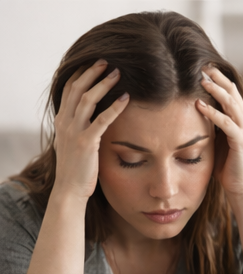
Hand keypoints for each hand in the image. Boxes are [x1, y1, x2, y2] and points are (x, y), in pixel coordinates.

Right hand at [52, 60, 129, 200]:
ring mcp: (74, 131)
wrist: (70, 189)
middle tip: (106, 61)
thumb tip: (90, 119)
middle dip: (91, 72)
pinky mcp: (86, 142)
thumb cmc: (77, 168)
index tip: (92, 63)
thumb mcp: (73, 143)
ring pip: (87, 99)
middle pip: (76, 88)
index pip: (68, 89)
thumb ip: (78, 128)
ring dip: (103, 84)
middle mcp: (65, 122)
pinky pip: (102, 120)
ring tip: (117, 73)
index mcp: (61, 120)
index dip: (79, 74)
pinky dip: (114, 107)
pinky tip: (126, 98)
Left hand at [194, 66, 242, 199]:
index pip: (229, 91)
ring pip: (231, 104)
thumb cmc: (226, 163)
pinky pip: (226, 123)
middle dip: (217, 77)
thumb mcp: (217, 137)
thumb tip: (191, 106)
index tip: (200, 65)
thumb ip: (211, 121)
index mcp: (239, 118)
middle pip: (232, 92)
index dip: (217, 77)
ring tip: (201, 80)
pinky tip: (199, 105)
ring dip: (216, 91)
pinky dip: (213, 113)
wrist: (240, 186)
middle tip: (201, 64)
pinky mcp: (241, 142)